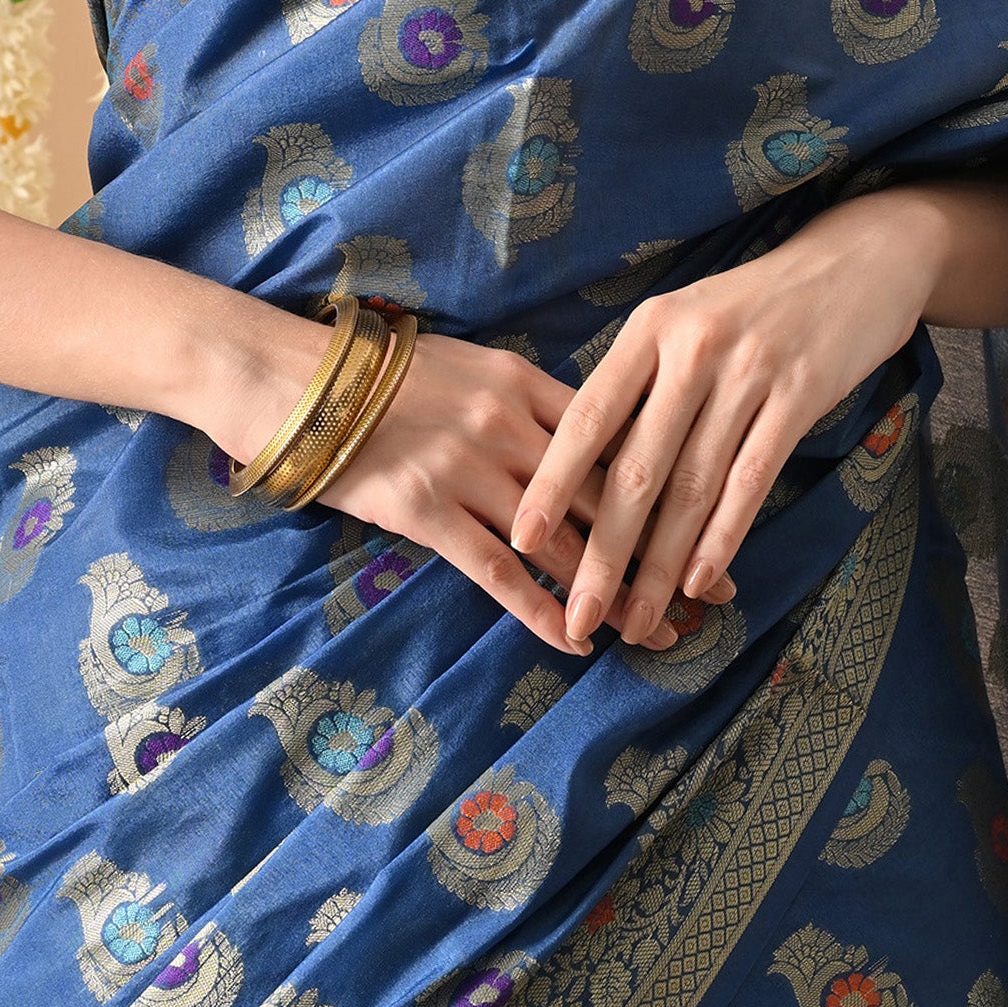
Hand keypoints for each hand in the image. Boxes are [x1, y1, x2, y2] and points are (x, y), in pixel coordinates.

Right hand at [206, 302, 671, 656]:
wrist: (295, 379)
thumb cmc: (380, 376)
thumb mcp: (467, 366)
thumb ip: (523, 400)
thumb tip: (580, 438)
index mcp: (524, 381)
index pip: (618, 437)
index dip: (669, 485)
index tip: (712, 518)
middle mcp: (507, 423)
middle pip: (607, 495)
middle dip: (661, 548)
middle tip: (707, 592)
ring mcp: (468, 468)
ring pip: (562, 542)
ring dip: (611, 592)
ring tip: (653, 631)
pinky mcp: (426, 511)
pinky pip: (499, 572)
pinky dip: (541, 609)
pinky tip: (573, 640)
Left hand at [509, 190, 943, 651]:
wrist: (856, 259)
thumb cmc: (755, 303)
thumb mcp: (685, 321)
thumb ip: (641, 383)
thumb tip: (586, 466)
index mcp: (650, 329)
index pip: (587, 417)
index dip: (552, 483)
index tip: (519, 540)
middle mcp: (692, 348)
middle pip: (636, 468)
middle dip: (604, 553)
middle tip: (578, 616)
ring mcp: (748, 371)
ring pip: (692, 486)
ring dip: (663, 565)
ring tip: (638, 620)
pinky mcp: (801, 394)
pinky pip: (753, 478)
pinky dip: (724, 536)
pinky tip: (702, 582)